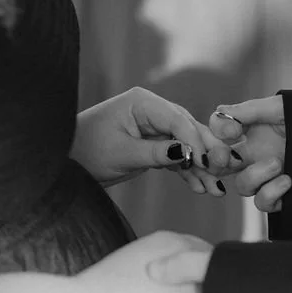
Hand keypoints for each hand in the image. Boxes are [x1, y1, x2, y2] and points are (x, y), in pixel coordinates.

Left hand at [72, 87, 233, 192]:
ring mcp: (155, 128)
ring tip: (216, 190)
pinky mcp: (154, 145)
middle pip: (189, 130)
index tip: (208, 163)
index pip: (179, 119)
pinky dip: (189, 172)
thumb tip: (188, 153)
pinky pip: (177, 157)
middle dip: (207, 154)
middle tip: (224, 172)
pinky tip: (202, 188)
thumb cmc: (87, 151)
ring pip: (187, 146)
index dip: (196, 141)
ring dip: (201, 168)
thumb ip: (156, 152)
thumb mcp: (122, 153)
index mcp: (144, 103)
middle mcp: (153, 111)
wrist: (67, 161)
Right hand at [209, 95, 290, 212]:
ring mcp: (270, 178)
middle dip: (216, 163)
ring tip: (278, 164)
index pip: (219, 135)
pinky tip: (288, 181)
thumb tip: (221, 112)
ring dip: (254, 176)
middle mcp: (257, 157)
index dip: (216, 134)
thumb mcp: (283, 107)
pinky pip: (263, 204)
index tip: (233, 131)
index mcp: (253, 134)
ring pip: (242, 187)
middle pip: (220, 166)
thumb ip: (251, 109)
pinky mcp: (284, 197)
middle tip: (226, 157)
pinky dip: (271, 193)